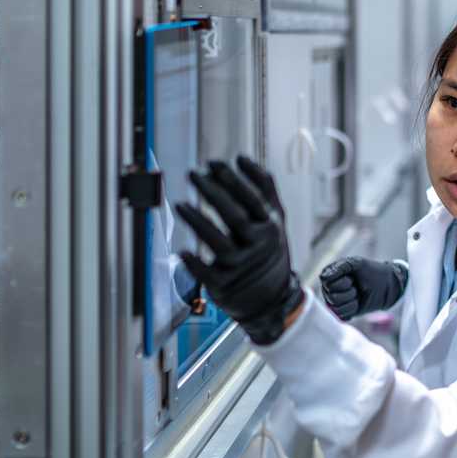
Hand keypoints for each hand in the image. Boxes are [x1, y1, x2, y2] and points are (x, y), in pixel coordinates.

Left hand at [175, 156, 304, 345]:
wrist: (272, 298)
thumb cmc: (268, 250)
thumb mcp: (275, 220)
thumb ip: (265, 189)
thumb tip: (244, 159)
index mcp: (270, 227)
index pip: (252, 199)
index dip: (234, 180)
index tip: (214, 163)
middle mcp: (258, 246)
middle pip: (235, 216)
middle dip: (213, 193)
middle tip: (194, 174)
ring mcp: (241, 267)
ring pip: (218, 242)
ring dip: (198, 222)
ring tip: (181, 205)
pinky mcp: (225, 285)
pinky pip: (206, 273)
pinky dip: (195, 263)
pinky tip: (183, 250)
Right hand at [319, 257, 408, 319]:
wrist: (386, 285)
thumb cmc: (371, 272)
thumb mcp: (357, 263)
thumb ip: (340, 267)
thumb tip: (324, 277)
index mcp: (330, 275)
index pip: (327, 283)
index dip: (343, 282)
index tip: (352, 277)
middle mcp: (328, 289)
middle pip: (332, 297)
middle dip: (349, 292)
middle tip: (356, 286)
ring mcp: (334, 302)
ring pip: (336, 308)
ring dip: (352, 301)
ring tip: (357, 294)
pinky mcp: (341, 312)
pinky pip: (341, 316)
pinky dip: (353, 309)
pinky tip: (357, 303)